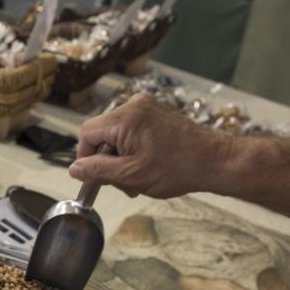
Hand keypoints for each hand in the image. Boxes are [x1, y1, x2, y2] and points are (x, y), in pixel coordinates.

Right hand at [69, 94, 234, 198]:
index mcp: (126, 117)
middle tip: (125, 183)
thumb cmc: (179, 168)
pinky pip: (133, 130)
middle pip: (103, 133)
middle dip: (109, 161)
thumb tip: (74, 169)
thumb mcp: (132, 175)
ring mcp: (147, 107)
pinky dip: (134, 149)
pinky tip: (148, 166)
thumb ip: (98, 171)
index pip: (87, 133)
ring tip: (139, 178)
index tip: (96, 177)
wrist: (215, 161)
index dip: (86, 158)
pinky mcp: (157, 113)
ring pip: (118, 134)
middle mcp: (134, 105)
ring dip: (122, 158)